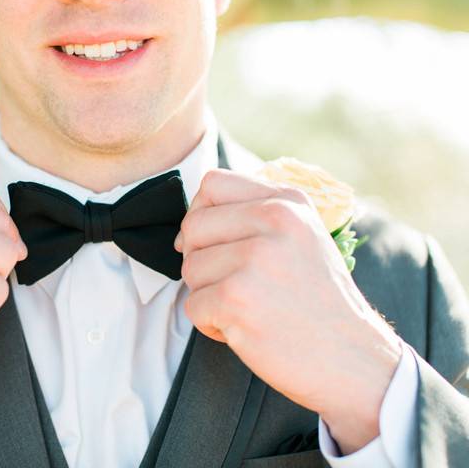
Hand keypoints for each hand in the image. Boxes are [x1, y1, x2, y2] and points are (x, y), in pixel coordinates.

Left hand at [175, 169, 401, 453]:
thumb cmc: (319, 303)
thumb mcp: (302, 238)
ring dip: (207, 295)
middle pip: (193, 226)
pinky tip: (245, 330)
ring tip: (247, 309)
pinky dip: (210, 324)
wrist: (354, 360)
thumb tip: (189, 224)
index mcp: (288, 202)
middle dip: (201, 260)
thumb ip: (255, 216)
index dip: (201, 213)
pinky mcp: (237, 298)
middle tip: (232, 285)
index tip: (211, 242)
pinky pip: (193, 306)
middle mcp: (273, 221)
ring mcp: (254, 259)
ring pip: (189, 268)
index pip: (212, 184)